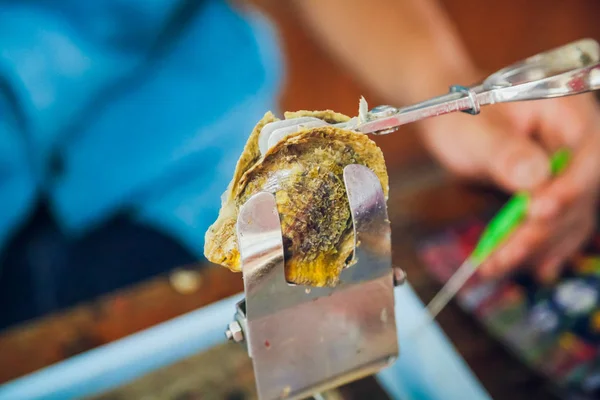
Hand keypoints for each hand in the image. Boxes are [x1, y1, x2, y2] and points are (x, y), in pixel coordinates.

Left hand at [419, 93, 599, 282]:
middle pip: (579, 193)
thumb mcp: (476, 131)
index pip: (587, 153)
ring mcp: (568, 173)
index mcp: (568, 113)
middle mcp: (577, 144)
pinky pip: (555, 225)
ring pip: (567, 217)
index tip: (538, 211)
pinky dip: (535, 247)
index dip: (568, 187)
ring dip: (535, 246)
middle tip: (507, 253)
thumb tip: (536, 177)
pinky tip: (522, 267)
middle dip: (543, 228)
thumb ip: (504, 152)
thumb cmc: (461, 116)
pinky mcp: (553, 196)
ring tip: (497, 265)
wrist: (450, 123)